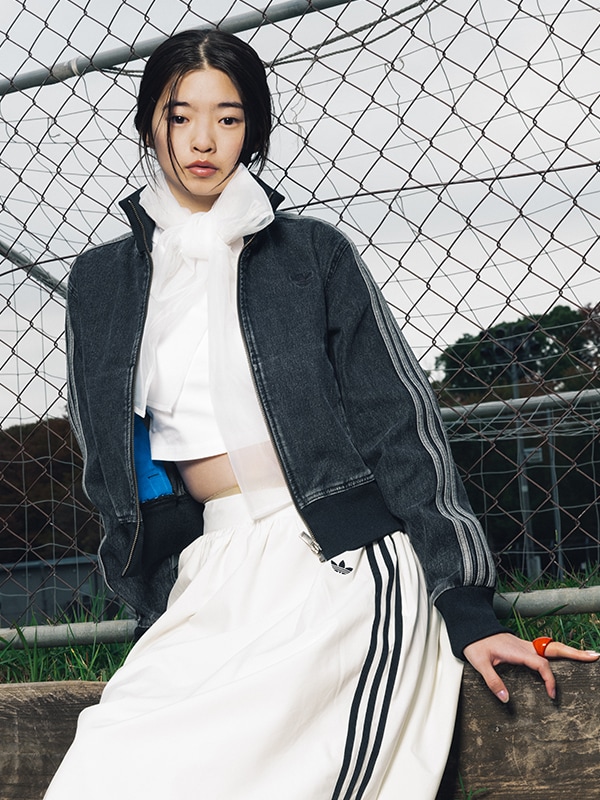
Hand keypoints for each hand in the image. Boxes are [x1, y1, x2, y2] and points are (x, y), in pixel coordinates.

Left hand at [463, 632, 598, 702]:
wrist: (471, 627)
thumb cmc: (475, 643)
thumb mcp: (479, 663)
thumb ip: (492, 681)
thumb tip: (506, 699)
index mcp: (517, 651)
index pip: (540, 665)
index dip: (549, 680)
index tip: (552, 695)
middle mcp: (525, 646)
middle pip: (555, 649)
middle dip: (575, 653)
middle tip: (594, 657)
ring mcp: (526, 645)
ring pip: (552, 647)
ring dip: (570, 651)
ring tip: (589, 656)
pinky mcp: (524, 646)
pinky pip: (546, 648)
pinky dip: (560, 651)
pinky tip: (567, 655)